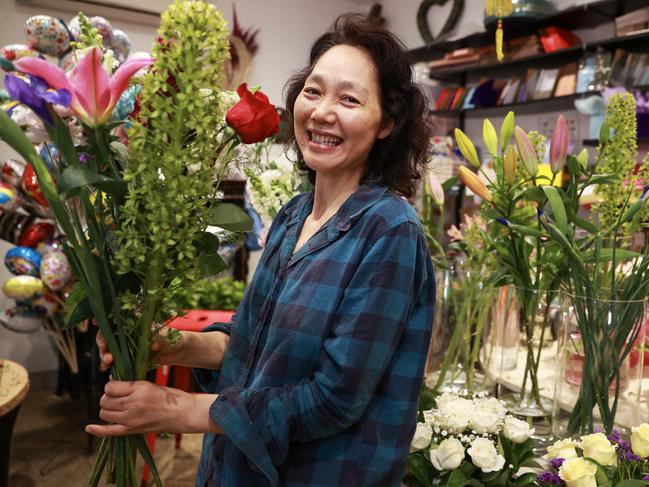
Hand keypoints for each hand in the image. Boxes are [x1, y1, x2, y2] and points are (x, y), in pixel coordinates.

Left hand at [85, 380, 221, 436]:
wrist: (182, 413)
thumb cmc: (169, 396)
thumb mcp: (150, 385)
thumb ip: (130, 385)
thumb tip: (112, 382)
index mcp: (139, 389)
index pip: (111, 386)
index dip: (112, 385)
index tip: (118, 386)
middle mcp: (133, 404)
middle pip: (105, 399)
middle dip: (108, 396)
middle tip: (118, 396)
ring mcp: (131, 419)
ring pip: (104, 412)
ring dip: (107, 408)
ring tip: (117, 406)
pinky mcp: (132, 430)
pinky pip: (109, 432)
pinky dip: (97, 430)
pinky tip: (88, 428)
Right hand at [95, 326, 181, 370]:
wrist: (178, 351)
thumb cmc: (173, 338)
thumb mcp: (168, 337)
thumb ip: (159, 340)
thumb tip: (153, 345)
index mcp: (135, 322)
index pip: (115, 318)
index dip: (103, 319)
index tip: (95, 322)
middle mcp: (127, 333)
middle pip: (107, 335)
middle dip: (103, 342)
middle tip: (105, 349)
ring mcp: (127, 347)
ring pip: (109, 350)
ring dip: (105, 356)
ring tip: (108, 362)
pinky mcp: (129, 359)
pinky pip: (117, 364)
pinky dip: (113, 369)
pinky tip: (112, 375)